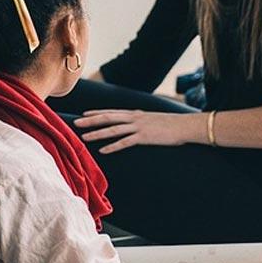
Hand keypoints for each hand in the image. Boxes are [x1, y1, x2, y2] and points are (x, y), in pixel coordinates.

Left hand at [74, 110, 200, 153]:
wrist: (185, 125)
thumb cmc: (172, 125)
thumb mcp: (154, 120)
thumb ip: (143, 122)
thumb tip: (137, 126)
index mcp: (136, 113)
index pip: (112, 112)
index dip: (97, 113)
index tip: (84, 114)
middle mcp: (135, 118)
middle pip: (108, 118)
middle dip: (91, 121)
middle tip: (76, 123)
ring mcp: (139, 127)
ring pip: (113, 129)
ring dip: (97, 133)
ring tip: (84, 137)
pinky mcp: (144, 137)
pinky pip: (125, 142)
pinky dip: (113, 146)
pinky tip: (103, 151)